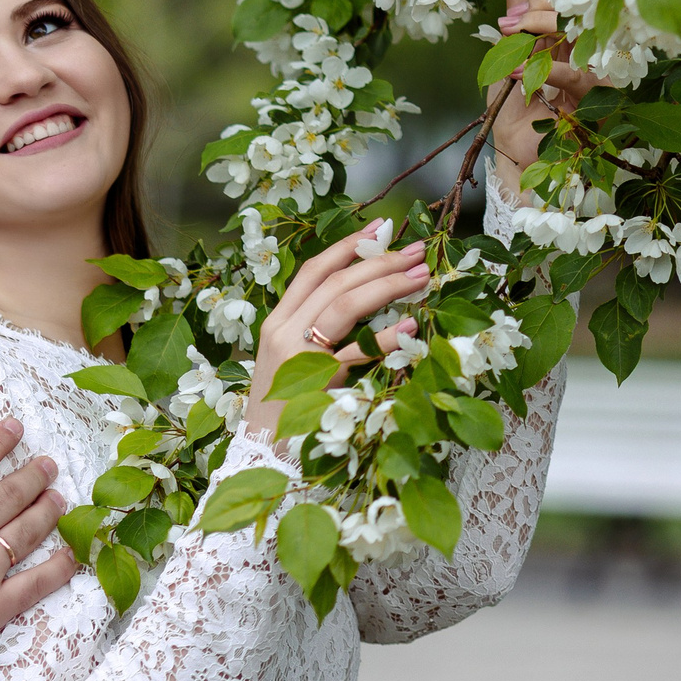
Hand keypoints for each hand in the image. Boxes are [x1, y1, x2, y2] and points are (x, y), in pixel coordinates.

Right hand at [242, 221, 430, 437]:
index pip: (313, 271)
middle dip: (378, 261)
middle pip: (335, 282)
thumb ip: (317, 332)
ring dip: (387, 286)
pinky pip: (356, 352)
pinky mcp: (314, 382)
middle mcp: (282, 331)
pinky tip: (412, 327)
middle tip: (416, 251)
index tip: (380, 227)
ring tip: (421, 276)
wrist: (259, 453)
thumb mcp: (292, 362)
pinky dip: (386, 338)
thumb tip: (364, 301)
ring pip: (344, 306)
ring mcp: (296, 356)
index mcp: (276, 322)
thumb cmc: (282, 411)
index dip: (347, 246)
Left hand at [488, 0, 598, 193]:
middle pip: (577, 8)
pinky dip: (546, 70)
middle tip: (510, 18)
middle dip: (541, 6)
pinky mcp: (600, 99)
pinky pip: (578, 74)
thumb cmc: (515, 108)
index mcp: (569, 34)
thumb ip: (517, 8)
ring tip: (510, 33)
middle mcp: (588, 48)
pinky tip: (518, 70)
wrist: (518, 155)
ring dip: (542, 29)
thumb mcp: (508, 53)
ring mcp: (597, 70)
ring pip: (581, 33)